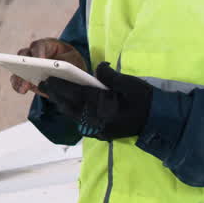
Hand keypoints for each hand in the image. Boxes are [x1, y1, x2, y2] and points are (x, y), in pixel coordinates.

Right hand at [9, 38, 86, 96]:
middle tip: (27, 75)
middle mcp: (35, 53)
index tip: (40, 60)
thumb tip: (54, 71)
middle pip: (25, 56)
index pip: (39, 46)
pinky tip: (21, 90)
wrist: (72, 74)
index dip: (38, 52)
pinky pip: (18, 79)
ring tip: (23, 88)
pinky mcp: (26, 77)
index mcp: (47, 45)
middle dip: (24, 65)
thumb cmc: (73, 62)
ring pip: (18, 68)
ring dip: (19, 77)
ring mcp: (29, 65)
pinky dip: (18, 85)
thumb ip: (65, 63)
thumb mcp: (74, 60)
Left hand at [40, 62, 154, 140]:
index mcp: (104, 107)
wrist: (159, 121)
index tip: (48, 78)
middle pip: (70, 107)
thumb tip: (96, 69)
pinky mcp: (102, 133)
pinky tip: (69, 104)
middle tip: (44, 84)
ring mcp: (99, 130)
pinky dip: (73, 112)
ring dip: (62, 104)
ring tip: (53, 93)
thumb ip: (108, 76)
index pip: (76, 94)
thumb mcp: (129, 83)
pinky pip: (81, 122)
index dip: (60, 86)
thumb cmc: (145, 100)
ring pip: (74, 116)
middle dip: (56, 95)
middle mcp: (98, 121)